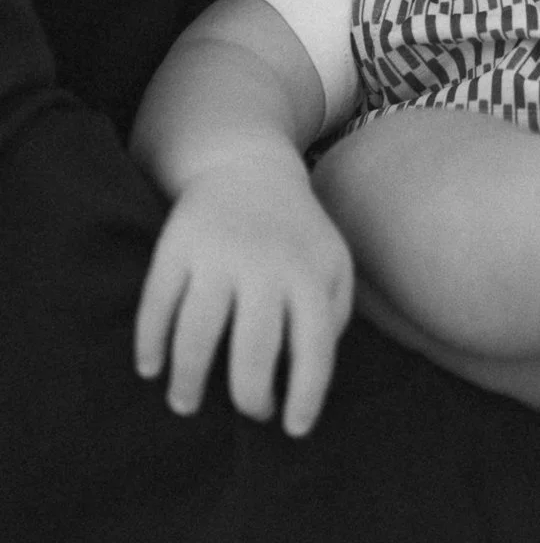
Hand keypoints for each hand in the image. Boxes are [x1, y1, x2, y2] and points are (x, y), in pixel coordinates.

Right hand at [134, 152, 353, 435]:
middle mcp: (264, 263)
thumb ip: (334, 315)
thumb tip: (310, 376)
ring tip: (185, 404)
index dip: (305, 396)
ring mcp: (217, 253)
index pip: (314, 348)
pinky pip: (156, 303)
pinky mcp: (176, 244)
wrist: (248, 166)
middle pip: (252, 352)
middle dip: (248, 397)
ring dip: (188, 380)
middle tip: (246, 413)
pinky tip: (150, 368)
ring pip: (197, 334)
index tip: (293, 429)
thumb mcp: (332, 263)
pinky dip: (149, 342)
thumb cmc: (296, 233)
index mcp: (308, 272)